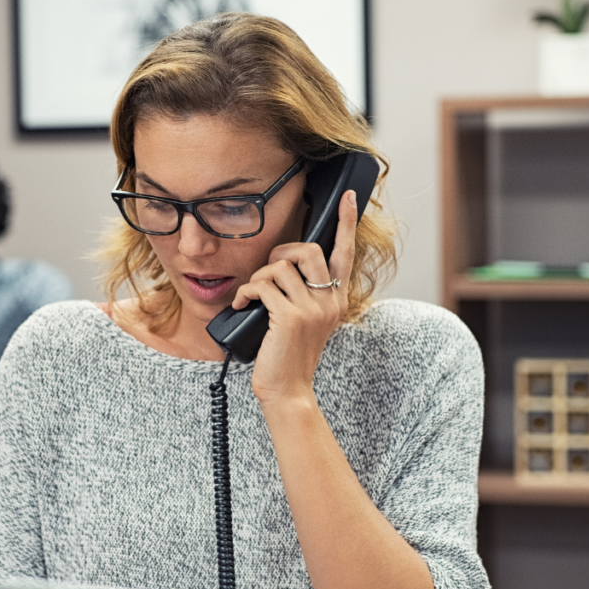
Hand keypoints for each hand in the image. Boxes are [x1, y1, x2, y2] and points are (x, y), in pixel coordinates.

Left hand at [231, 189, 357, 407]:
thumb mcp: (306, 323)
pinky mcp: (289, 317)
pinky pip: (262, 285)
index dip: (346, 223)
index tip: (348, 197)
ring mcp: (312, 309)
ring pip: (280, 267)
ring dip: (258, 278)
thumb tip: (283, 267)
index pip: (346, 254)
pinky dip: (245, 292)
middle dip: (280, 252)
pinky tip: (240, 307)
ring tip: (251, 297)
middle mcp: (330, 302)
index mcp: (337, 300)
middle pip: (308, 250)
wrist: (287, 391)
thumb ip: (304, 295)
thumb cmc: (288, 356)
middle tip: (267, 273)